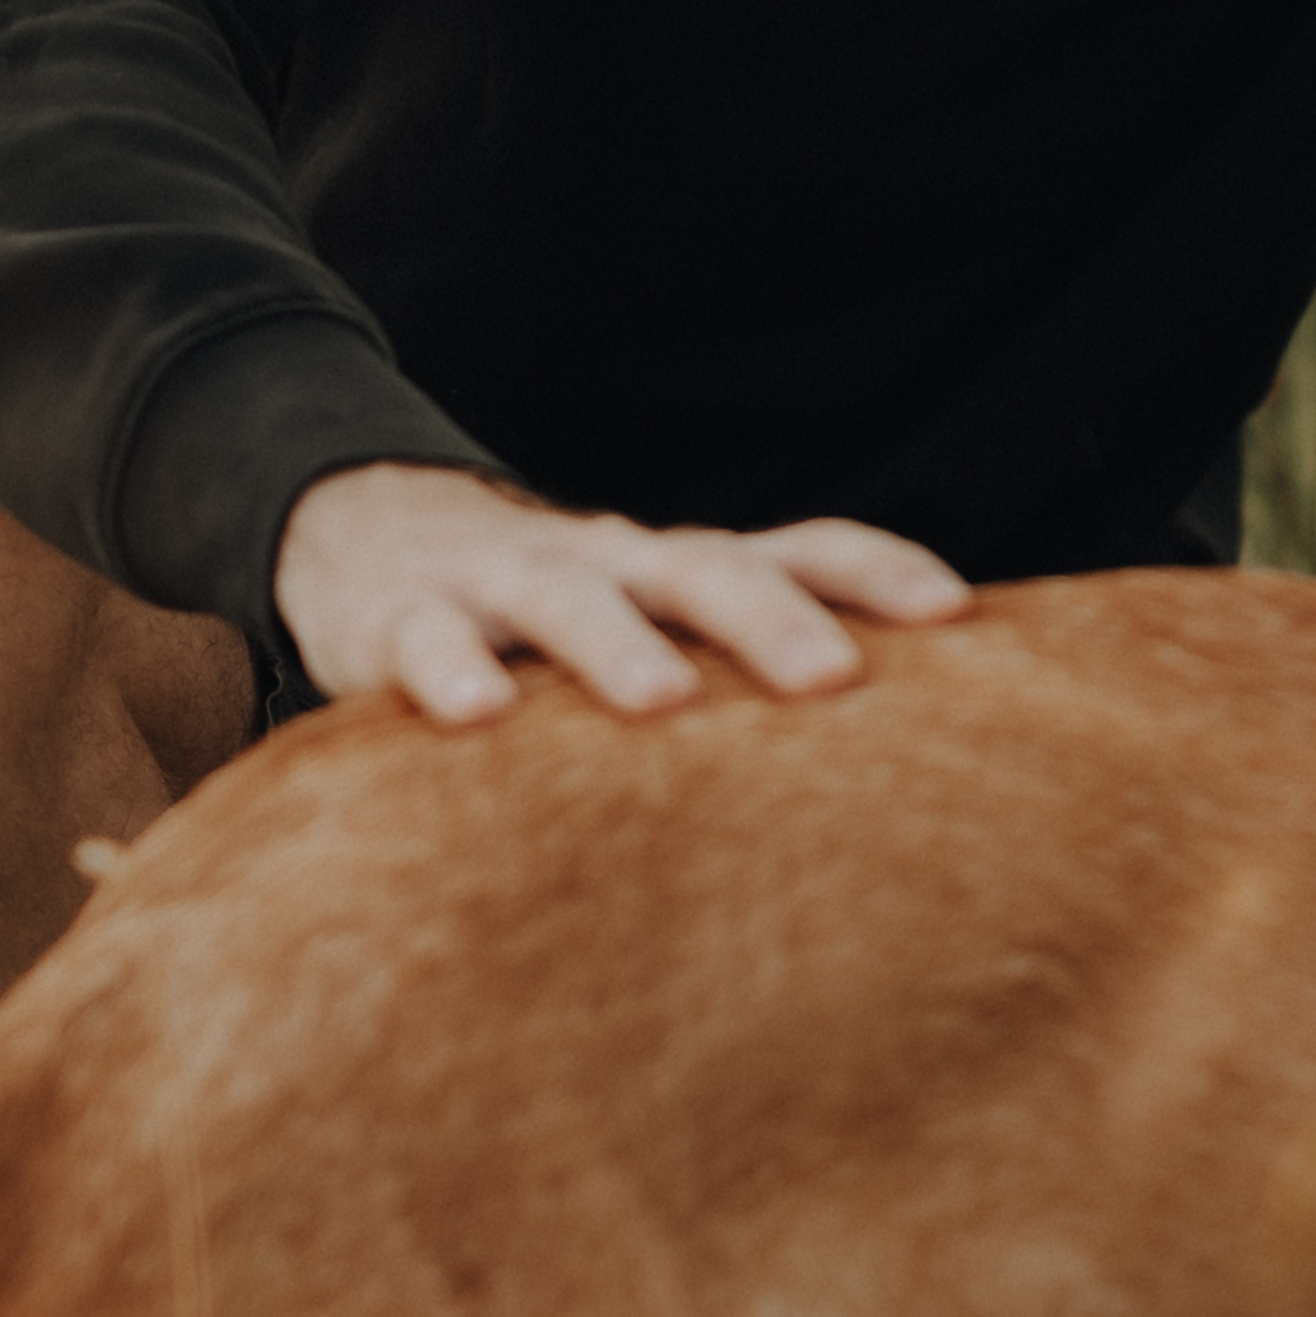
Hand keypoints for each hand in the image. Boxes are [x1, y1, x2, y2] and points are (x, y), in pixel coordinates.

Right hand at [273, 462, 970, 729]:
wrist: (361, 534)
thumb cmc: (545, 620)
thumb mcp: (646, 630)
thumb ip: (734, 687)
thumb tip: (887, 782)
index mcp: (677, 571)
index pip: (795, 549)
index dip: (873, 571)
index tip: (955, 614)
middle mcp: (607, 563)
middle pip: (701, 570)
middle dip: (770, 618)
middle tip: (834, 678)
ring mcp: (502, 581)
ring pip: (567, 596)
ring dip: (617, 643)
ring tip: (663, 699)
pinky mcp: (399, 614)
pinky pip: (426, 639)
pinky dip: (451, 670)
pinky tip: (480, 714)